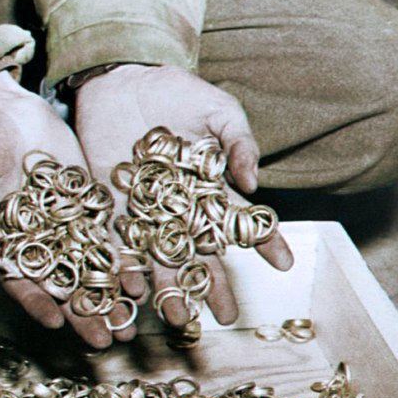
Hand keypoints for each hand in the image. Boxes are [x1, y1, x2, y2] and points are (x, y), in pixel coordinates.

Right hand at [0, 71, 133, 347]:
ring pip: (91, 270)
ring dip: (111, 297)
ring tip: (131, 321)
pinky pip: (108, 238)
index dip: (39, 305)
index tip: (57, 323)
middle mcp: (38, 245)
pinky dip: (124, 261)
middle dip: (85, 316)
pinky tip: (141, 281)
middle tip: (106, 341)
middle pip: (64, 287)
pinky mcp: (87, 205)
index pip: (22, 285)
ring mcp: (65, 227)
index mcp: (4, 248)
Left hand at [74, 64, 292, 325]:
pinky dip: (126, 268)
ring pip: (161, 260)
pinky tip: (134, 292)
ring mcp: (147, 213)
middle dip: (214, 287)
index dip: (264, 243)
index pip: (242, 222)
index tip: (284, 265)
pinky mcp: (113, 209)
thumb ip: (239, 144)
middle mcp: (180, 211)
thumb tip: (253, 185)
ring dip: (170, 290)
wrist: (123, 79)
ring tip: (179, 318)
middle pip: (201, 256)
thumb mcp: (218, 111)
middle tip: (226, 318)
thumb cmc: (177, 93)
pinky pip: (120, 245)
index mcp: (210, 191)